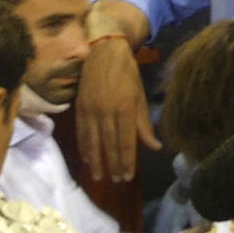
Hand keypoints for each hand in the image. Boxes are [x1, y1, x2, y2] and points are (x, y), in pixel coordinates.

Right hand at [76, 36, 158, 180]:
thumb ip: (144, 124)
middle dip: (113, 165)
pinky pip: (81, 133)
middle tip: (117, 181)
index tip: (128, 176)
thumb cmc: (128, 75)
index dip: (126, 161)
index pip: (126, 142)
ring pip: (92, 142)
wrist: (105, 53)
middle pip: (109, 145)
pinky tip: (87, 159)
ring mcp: (90, 111)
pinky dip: (84, 148)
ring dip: (96, 161)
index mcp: (125, 109)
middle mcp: (106, 112)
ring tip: (99, 176)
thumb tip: (155, 147)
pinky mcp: (79, 108)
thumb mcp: (140, 97)